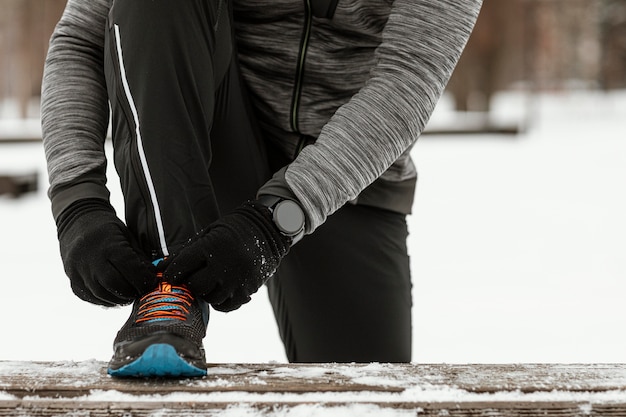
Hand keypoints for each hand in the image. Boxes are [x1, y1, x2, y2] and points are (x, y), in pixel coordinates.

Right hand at [57, 199, 156, 305]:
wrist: (77, 221)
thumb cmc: (108, 228)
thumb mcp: (127, 236)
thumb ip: (139, 257)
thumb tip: (153, 277)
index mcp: (108, 245)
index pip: (129, 269)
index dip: (143, 280)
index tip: (152, 283)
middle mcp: (90, 259)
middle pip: (115, 285)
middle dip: (131, 292)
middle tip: (141, 292)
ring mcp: (78, 271)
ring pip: (102, 295)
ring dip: (119, 299)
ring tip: (129, 295)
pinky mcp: (72, 280)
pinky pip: (90, 297)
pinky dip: (105, 300)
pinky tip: (114, 296)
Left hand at [164, 201, 290, 311]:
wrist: (268, 230)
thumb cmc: (234, 229)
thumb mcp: (209, 233)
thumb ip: (187, 251)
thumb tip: (163, 267)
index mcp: (211, 247)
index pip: (181, 267)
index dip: (171, 273)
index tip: (168, 276)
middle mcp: (224, 265)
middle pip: (195, 285)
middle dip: (190, 282)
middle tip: (192, 276)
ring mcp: (237, 280)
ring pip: (210, 297)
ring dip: (205, 291)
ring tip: (209, 280)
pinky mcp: (247, 290)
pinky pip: (226, 305)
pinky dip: (220, 301)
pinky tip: (220, 289)